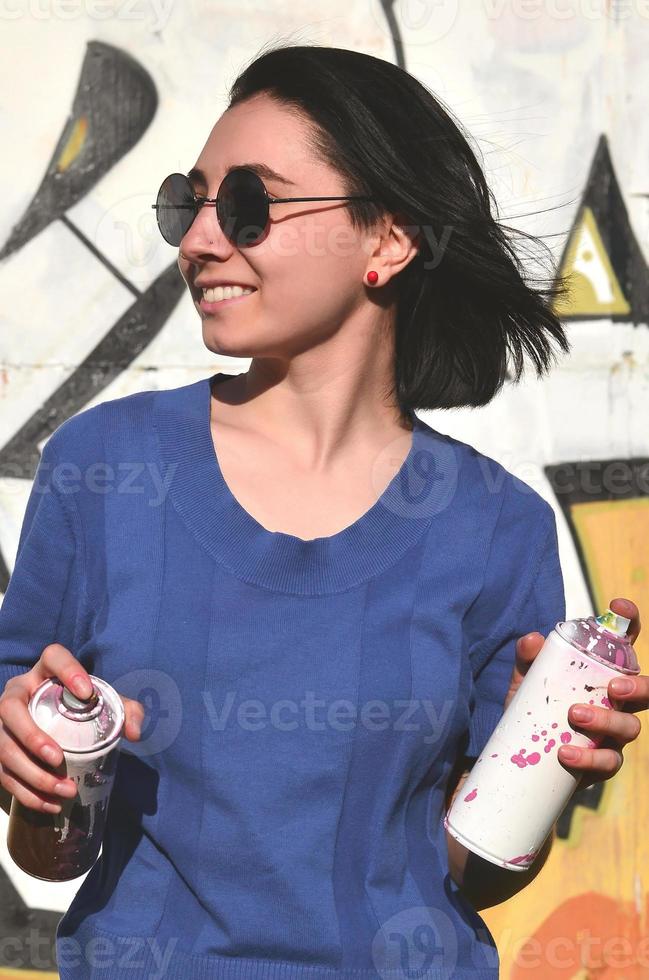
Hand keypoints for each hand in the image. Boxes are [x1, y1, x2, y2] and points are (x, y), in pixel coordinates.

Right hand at [0, 643, 143, 813]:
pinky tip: (51, 804)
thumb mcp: (105, 705)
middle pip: (10, 709)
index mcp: (45, 673)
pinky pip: (3, 774)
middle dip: (31, 737)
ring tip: (65, 790)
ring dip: (31, 774)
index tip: (88, 692)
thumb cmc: (82, 711)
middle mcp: (17, 694)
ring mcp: (2, 724)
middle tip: (58, 758)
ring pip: (3, 748)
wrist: (59, 728)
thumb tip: (133, 732)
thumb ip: (126, 712)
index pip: (53, 657)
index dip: (68, 670)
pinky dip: (27, 793)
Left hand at [506, 598, 644, 790]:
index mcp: (603, 673)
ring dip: (606, 721)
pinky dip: (590, 758)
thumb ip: (528, 659)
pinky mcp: (603, 761)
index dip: (629, 623)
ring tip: (574, 716)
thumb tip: (532, 639)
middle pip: (646, 691)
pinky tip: (567, 753)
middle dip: (637, 687)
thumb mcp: (527, 680)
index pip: (624, 645)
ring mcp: (614, 733)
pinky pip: (609, 762)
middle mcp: (618, 702)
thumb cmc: (535, 708)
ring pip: (630, 727)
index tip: (618, 607)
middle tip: (612, 688)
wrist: (523, 754)